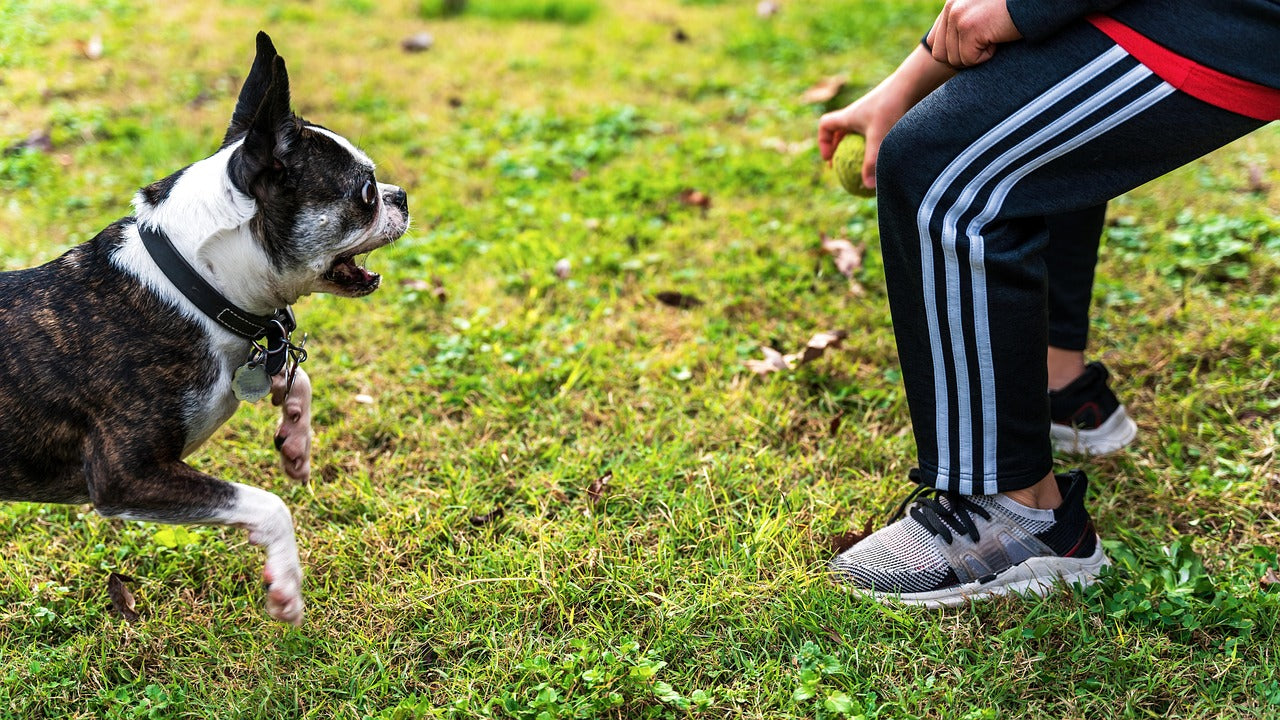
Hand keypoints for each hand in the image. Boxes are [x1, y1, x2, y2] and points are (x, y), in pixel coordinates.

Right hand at [818, 47, 955, 188]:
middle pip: (840, 130)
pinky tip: (887, 156)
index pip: (826, 125)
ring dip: (858, 146)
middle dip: (839, 148)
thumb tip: (866, 187)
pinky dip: (875, 143)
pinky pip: (875, 131)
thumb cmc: (891, 108)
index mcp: (849, 115)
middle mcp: (858, 112)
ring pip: (859, 131)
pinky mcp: (887, 113)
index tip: (829, 158)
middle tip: (843, 166)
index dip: (823, 142)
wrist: (912, 84)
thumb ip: (871, 163)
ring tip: (866, 164)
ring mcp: (872, 112)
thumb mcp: (879, 139)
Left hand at [925, 0, 1021, 68]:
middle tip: (985, 45)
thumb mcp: (981, 15)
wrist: (1036, 2)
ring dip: (977, 56)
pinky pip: (970, 60)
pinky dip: (988, 56)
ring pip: (954, 60)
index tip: (974, 46)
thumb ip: (962, 26)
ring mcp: (957, 16)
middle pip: (940, 54)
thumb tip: (945, 56)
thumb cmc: (1013, 12)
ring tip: (994, 36)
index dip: (953, 52)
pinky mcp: (968, 27)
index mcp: (951, 4)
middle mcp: (950, 7)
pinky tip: (999, 38)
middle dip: (963, 58)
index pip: (934, 41)